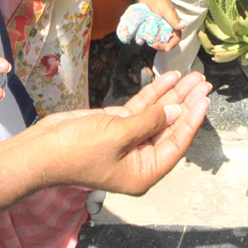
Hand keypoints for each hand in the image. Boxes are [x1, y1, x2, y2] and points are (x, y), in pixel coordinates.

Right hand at [33, 71, 210, 194]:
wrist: (42, 149)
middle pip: (170, 127)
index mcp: (144, 172)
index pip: (176, 144)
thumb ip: (150, 121)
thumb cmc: (79, 151)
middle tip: (203, 83)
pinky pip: (140, 109)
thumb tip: (179, 111)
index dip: (191, 121)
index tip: (204, 100)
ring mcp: (128, 141)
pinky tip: (167, 78)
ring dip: (173, 95)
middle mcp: (140, 158)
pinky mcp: (116, 126)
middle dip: (186, 103)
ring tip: (191, 76)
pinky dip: (153, 93)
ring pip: (157, 115)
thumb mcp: (119, 135)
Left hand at [134, 0, 183, 51]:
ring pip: (160, 41)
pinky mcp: (152, 29)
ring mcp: (160, 29)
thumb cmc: (159, 1)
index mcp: (174, 25)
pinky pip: (152, 37)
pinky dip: (150, 40)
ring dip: (156, 44)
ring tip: (150, 43)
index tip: (167, 49)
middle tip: (154, 45)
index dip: (172, 45)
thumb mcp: (166, 11)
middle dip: (162, 46)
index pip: (176, 38)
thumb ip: (173, 20)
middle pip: (168, 42)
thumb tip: (182, 27)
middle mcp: (168, 28)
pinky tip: (145, 40)